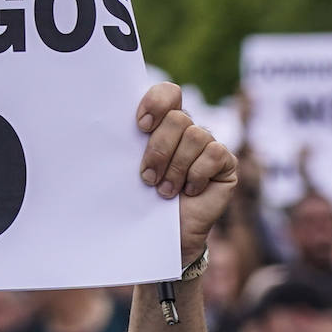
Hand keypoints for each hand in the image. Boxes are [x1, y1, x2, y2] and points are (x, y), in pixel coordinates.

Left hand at [135, 82, 238, 264]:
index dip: (156, 103)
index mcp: (162, 125)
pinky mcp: (225, 163)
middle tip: (147, 178)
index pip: (168, 93)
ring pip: (195, 136)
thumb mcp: (129, 170)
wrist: (160, 237)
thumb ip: (128, 145)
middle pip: (178, 118)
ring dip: (175, 168)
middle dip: (158, 150)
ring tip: (164, 191)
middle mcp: (187, 130)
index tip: (140, 126)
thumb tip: (106, 125)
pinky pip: (214, 154)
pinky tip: (189, 192)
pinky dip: (197, 174)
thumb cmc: (141, 202)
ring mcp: (208, 145)